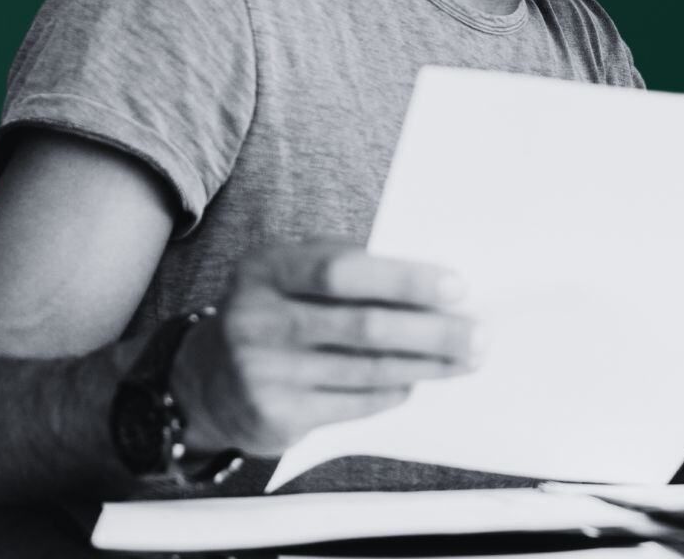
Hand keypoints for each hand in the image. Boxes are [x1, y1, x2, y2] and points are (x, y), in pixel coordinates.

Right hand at [171, 241, 480, 455]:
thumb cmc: (275, 314)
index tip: (457, 286)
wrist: (204, 383)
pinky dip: (394, 391)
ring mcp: (261, 372)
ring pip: (366, 370)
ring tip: (466, 358)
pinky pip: (354, 403)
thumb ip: (348, 271)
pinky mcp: (274, 416)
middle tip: (479, 333)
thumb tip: (435, 284)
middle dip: (432, 330)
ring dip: (427, 365)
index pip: (341, 269)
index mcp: (266, 268)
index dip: (403, 278)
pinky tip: (417, 381)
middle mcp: (255, 318)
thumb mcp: (292, 277)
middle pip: (362, 325)